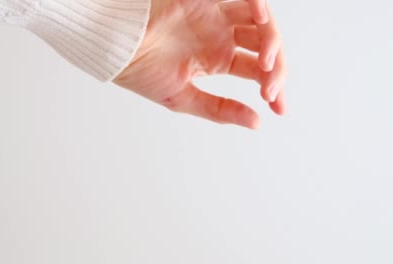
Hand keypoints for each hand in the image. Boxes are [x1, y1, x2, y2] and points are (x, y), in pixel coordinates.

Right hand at [113, 0, 286, 128]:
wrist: (114, 47)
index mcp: (218, 59)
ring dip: (272, 42)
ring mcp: (218, 16)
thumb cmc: (139, 71)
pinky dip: (258, 6)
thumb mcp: (183, 98)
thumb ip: (220, 109)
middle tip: (271, 92)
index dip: (274, 88)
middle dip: (276, 71)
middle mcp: (222, 36)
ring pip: (261, 23)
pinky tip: (262, 25)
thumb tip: (256, 123)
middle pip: (265, 48)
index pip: (257, 71)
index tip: (278, 110)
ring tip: (266, 66)